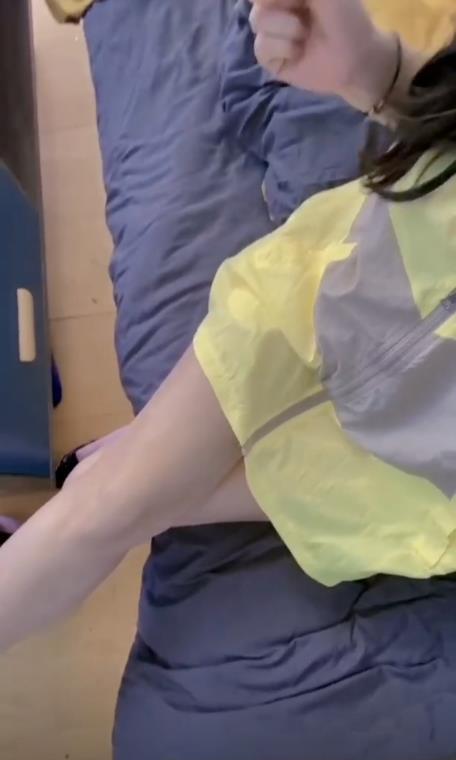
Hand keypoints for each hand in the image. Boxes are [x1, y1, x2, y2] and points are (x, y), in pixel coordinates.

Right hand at [250, 0, 396, 109]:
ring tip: (305, 34)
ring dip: (287, 27)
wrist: (355, 59)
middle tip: (305, 14)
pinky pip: (261, 46)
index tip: (298, 1)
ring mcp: (271, 31)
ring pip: (257, 20)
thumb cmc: (346, 19)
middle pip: (257, 0)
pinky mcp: (269, 58)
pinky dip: (282, 47)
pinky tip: (298, 52)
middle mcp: (276, 6)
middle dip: (284, 4)